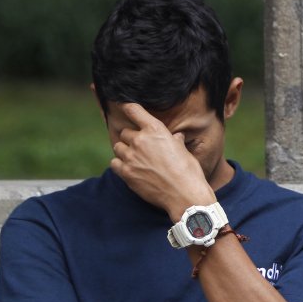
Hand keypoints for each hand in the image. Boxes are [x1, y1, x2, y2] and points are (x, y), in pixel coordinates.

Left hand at [109, 103, 215, 218]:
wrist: (184, 195)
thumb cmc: (188, 171)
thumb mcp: (183, 150)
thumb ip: (175, 141)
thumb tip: (176, 137)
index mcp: (155, 129)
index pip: (133, 110)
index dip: (127, 107)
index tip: (124, 106)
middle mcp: (140, 140)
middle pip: (125, 132)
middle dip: (131, 138)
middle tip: (140, 147)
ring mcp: (131, 157)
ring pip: (118, 147)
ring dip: (124, 151)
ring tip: (135, 158)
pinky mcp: (126, 173)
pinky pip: (114, 163)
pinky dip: (119, 164)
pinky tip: (129, 168)